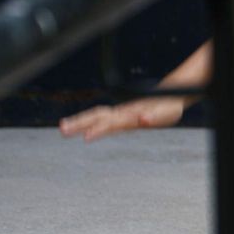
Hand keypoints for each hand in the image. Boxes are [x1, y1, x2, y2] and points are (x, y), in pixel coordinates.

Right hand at [59, 95, 185, 141]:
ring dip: (79, 121)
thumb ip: (153, 116)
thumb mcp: (165, 114)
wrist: (171, 96)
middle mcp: (122, 113)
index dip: (99, 129)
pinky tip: (78, 128)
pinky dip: (87, 122)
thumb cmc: (168, 107)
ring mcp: (119, 113)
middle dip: (80, 123)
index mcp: (130, 115)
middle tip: (62, 130)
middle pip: (97, 116)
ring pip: (96, 116)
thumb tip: (144, 119)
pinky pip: (100, 118)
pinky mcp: (120, 116)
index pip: (111, 123)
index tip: (86, 137)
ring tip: (63, 129)